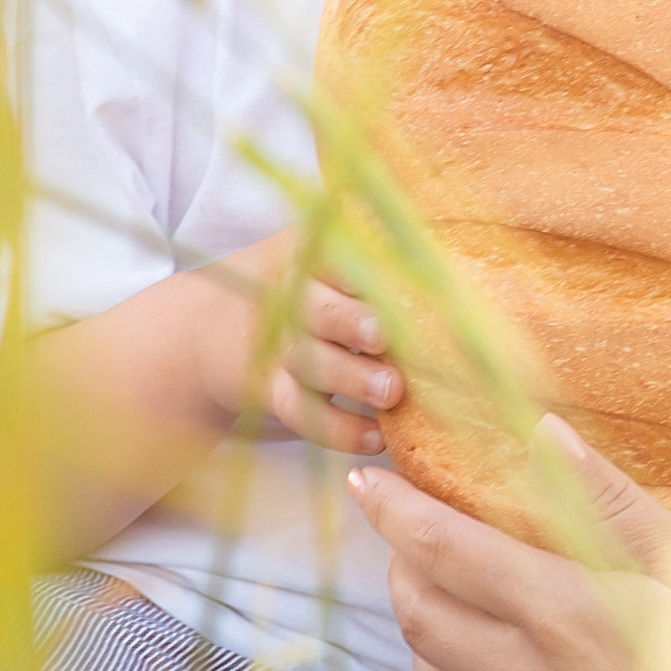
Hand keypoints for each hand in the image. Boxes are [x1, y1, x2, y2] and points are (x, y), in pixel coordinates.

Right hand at [201, 231, 406, 458]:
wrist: (213, 328)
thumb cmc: (304, 288)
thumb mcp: (323, 255)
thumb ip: (377, 248)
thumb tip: (456, 233)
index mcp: (309, 259)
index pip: (333, 257)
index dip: (362, 267)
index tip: (398, 275)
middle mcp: (290, 301)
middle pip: (315, 310)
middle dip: (349, 322)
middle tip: (384, 336)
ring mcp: (279, 349)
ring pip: (308, 364)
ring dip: (351, 379)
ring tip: (392, 391)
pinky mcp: (273, 392)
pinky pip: (301, 413)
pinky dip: (339, 430)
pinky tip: (377, 437)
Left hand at [347, 420, 670, 670]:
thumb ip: (612, 502)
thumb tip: (545, 435)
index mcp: (564, 612)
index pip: (442, 550)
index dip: (394, 510)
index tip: (365, 479)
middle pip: (416, 609)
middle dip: (400, 559)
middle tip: (418, 527)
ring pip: (428, 668)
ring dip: (420, 620)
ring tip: (445, 585)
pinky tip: (483, 659)